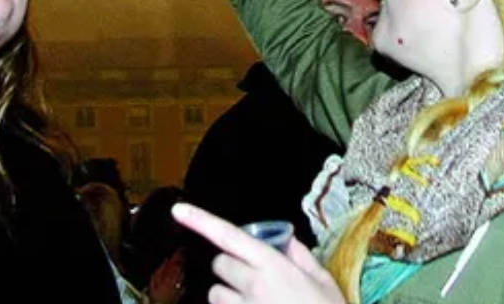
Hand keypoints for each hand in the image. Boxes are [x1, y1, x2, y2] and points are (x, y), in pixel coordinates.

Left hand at [173, 202, 344, 303]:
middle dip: (231, 268)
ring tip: (254, 303)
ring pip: (216, 294)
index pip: (229, 236)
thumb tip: (287, 240)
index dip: (200, 220)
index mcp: (274, 266)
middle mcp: (253, 285)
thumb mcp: (324, 283)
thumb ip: (302, 257)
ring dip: (228, 295)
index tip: (179, 210)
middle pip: (219, 265)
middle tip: (253, 279)